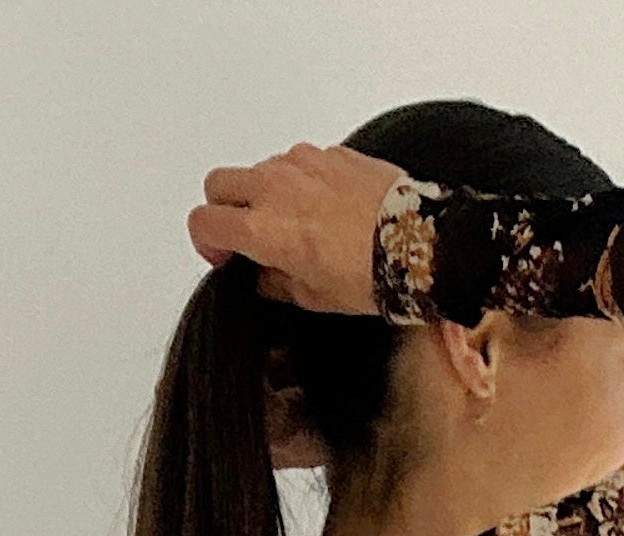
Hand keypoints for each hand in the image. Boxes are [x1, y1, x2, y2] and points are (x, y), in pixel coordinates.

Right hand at [189, 143, 407, 314]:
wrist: (419, 243)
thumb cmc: (370, 272)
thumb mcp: (313, 296)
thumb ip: (275, 282)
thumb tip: (262, 275)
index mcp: (263, 228)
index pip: (204, 223)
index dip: (207, 244)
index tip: (225, 257)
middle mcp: (274, 187)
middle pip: (218, 184)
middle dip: (224, 209)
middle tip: (245, 234)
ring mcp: (300, 163)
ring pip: (258, 170)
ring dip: (263, 194)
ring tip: (292, 223)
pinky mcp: (327, 152)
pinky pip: (296, 162)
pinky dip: (298, 181)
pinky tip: (322, 208)